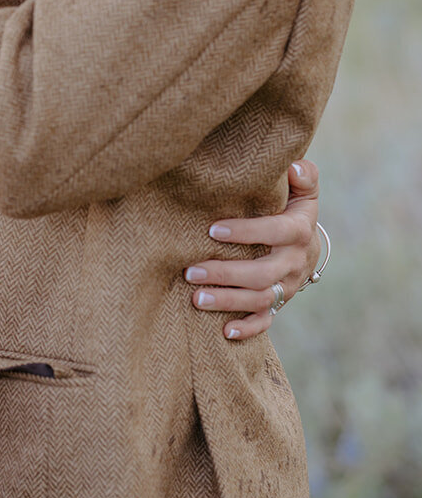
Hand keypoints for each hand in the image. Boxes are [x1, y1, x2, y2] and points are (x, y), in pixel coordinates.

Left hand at [184, 159, 320, 340]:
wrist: (307, 244)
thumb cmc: (292, 208)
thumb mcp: (301, 190)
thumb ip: (303, 176)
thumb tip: (295, 166)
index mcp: (298, 231)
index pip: (274, 232)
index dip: (245, 232)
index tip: (212, 230)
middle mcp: (294, 262)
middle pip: (262, 274)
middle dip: (225, 274)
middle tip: (190, 271)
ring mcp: (288, 286)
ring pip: (260, 300)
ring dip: (228, 301)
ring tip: (196, 298)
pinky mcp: (281, 303)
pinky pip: (266, 320)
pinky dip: (248, 329)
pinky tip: (224, 331)